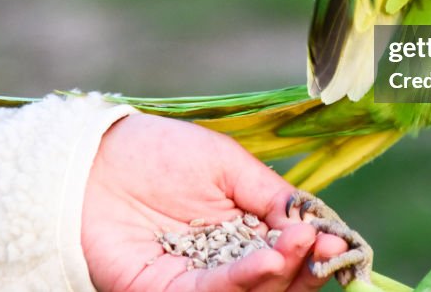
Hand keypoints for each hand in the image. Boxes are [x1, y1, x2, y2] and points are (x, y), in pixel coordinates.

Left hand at [81, 114, 348, 290]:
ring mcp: (195, 282)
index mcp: (241, 235)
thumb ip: (270, 195)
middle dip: (304, 271)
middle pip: (276, 284)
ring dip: (280, 276)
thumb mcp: (227, 164)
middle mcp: (223, 265)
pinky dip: (244, 281)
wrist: (94, 155)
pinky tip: (268, 259)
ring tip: (298, 247)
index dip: (313, 251)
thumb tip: (316, 224)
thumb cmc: (158, 152)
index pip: (287, 254)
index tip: (336, 239)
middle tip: (322, 249)